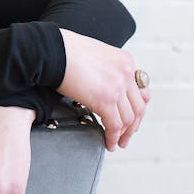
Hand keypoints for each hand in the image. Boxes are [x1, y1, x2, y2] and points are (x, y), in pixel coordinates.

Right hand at [56, 28, 149, 151]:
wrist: (52, 51)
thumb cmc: (63, 50)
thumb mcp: (94, 54)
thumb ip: (105, 69)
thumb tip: (100, 85)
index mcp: (125, 61)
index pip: (141, 89)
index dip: (138, 108)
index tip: (132, 118)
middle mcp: (126, 73)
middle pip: (139, 106)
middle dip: (134, 125)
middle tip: (127, 135)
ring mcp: (118, 87)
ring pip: (129, 119)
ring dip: (124, 135)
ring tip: (116, 143)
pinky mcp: (105, 100)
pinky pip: (114, 125)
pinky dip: (113, 137)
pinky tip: (109, 143)